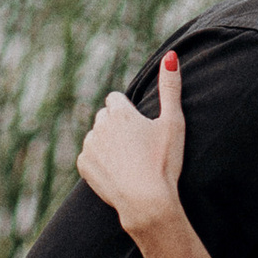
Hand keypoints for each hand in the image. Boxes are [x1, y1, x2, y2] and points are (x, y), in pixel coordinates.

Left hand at [76, 56, 184, 231]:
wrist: (147, 203)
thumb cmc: (164, 162)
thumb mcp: (173, 123)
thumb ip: (171, 87)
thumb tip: (171, 55)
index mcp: (120, 112)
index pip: (116, 98)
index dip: (128, 112)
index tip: (140, 128)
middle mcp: (100, 125)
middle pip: (105, 116)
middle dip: (117, 126)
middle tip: (137, 147)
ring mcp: (89, 146)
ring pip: (96, 136)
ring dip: (107, 143)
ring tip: (129, 162)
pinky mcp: (83, 165)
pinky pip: (89, 155)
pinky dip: (99, 161)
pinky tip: (117, 172)